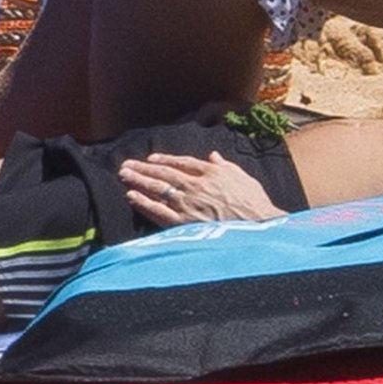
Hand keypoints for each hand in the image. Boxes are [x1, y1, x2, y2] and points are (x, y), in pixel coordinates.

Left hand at [119, 152, 286, 225]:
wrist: (258, 227)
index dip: (166, 160)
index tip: (152, 158)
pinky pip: (159, 211)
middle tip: (127, 164)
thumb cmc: (256, 204)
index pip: (183, 162)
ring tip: (124, 175)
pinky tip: (131, 196)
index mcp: (212, 173)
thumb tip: (214, 156)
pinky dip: (144, 203)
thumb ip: (227, 166)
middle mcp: (196, 185)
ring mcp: (188, 204)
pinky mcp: (184, 222)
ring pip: (158, 189)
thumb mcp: (245, 179)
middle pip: (165, 174)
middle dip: (144, 168)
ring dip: (139, 181)